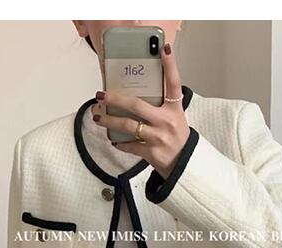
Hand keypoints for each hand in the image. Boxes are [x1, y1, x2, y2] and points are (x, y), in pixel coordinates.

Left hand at [91, 42, 189, 178]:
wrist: (183, 163)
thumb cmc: (176, 136)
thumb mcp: (175, 117)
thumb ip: (160, 104)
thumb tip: (135, 93)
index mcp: (174, 109)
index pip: (174, 83)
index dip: (170, 65)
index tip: (164, 49)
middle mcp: (166, 121)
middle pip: (136, 105)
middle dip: (115, 100)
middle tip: (102, 95)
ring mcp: (158, 137)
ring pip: (128, 126)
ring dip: (110, 121)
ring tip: (98, 117)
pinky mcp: (151, 152)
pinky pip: (130, 146)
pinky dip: (119, 143)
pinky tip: (113, 139)